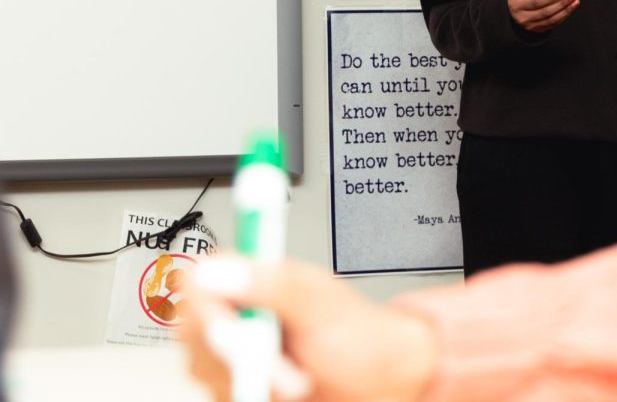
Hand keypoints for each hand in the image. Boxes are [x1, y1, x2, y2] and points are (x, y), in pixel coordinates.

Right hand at [180, 257, 434, 401]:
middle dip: (238, 357)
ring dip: (253, 383)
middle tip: (289, 371)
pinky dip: (254, 396)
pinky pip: (220, 396)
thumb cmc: (359, 337)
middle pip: (192, 331)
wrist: (381, 379)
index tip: (233, 330)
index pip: (198, 279)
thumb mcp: (320, 307)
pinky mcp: (236, 384)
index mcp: (256, 279)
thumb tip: (218, 271)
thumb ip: (272, 287)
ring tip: (299, 381)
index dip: (205, 307)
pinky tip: (285, 395)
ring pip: (203, 371)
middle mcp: (239, 313)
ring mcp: (234, 352)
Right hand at [507, 0, 579, 32]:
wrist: (514, 16)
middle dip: (561, 4)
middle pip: (546, 12)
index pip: (536, 2)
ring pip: (551, 20)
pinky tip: (571, 8)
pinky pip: (554, 24)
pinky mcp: (539, 30)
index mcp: (518, 6)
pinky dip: (564, 17)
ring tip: (575, 2)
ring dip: (565, 11)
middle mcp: (525, 18)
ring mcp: (532, 26)